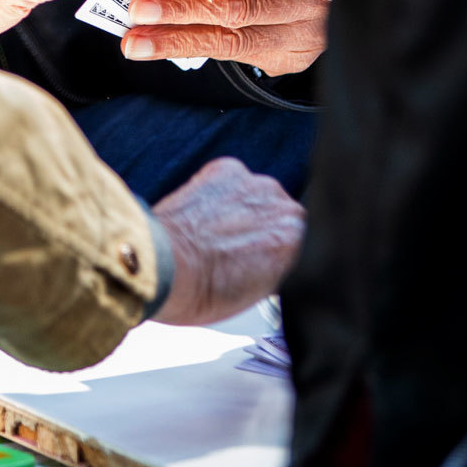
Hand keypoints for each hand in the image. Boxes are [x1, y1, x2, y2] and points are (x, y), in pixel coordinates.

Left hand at [120, 0, 345, 74]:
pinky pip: (231, 56)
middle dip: (184, 11)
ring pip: (232, 43)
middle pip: (242, 10)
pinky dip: (189, 48)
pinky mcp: (286, 60)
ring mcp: (303, 38)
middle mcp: (315, 3)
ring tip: (134, 42)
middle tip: (138, 8)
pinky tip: (155, 45)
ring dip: (176, 41)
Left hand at [149, 157, 303, 325]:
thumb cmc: (202, 292)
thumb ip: (278, 270)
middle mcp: (287, 210)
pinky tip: (205, 215)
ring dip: (247, 211)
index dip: (283, 256)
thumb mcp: (257, 297)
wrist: (162, 267)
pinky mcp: (228, 170)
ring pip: (261, 198)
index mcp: (300, 245)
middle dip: (266, 232)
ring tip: (217, 234)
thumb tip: (274, 264)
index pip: (304, 246)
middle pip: (284, 218)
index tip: (267, 263)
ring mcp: (257, 185)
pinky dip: (222, 193)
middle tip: (238, 252)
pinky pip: (234, 180)